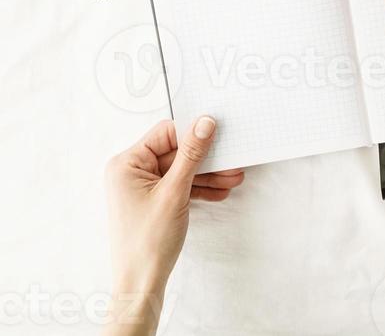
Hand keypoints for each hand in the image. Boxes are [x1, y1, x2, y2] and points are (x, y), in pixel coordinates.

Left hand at [105, 117, 243, 324]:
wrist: (141, 288)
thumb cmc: (148, 243)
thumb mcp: (174, 192)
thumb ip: (191, 155)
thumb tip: (204, 123)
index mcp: (126, 163)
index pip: (165, 134)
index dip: (192, 133)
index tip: (219, 134)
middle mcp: (130, 172)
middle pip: (175, 153)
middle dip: (206, 160)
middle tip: (232, 161)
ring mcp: (141, 188)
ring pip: (180, 171)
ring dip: (206, 176)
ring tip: (233, 178)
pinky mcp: (152, 202)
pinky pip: (178, 187)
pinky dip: (197, 189)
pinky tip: (219, 191)